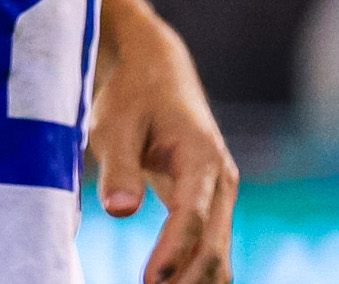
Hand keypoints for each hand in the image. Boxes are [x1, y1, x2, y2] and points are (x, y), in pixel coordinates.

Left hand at [90, 0, 236, 283]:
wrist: (158, 75)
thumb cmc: (133, 96)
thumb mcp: (117, 123)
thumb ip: (119, 167)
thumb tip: (120, 212)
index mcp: (201, 156)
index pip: (191, 216)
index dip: (173, 252)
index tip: (149, 281)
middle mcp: (221, 181)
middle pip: (213, 245)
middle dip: (187, 279)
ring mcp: (221, 196)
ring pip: (218, 253)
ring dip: (195, 281)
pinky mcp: (211, 206)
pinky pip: (212, 248)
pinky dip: (198, 274)